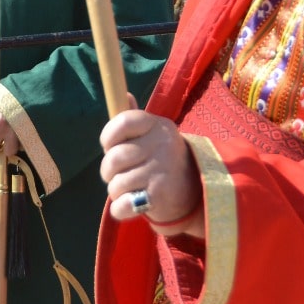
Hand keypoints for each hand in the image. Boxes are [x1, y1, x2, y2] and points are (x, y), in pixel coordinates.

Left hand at [99, 95, 201, 235]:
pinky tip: (130, 204)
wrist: (195, 192)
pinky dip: (120, 208)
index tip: (110, 146)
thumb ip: (134, 118)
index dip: (108, 136)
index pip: (123, 122)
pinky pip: (122, 205)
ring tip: (129, 189)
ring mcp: (161, 171)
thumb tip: (125, 95)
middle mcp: (162, 145)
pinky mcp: (159, 197)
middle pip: (114, 157)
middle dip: (108, 171)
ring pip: (116, 184)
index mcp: (158, 126)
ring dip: (116, 191)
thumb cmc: (162, 159)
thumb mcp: (153, 134)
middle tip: (118, 174)